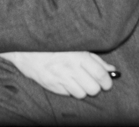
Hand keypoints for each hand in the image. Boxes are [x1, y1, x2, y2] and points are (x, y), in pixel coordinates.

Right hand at [0, 51, 115, 98]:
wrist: (27, 46)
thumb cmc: (54, 43)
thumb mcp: (76, 46)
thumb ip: (95, 59)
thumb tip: (112, 70)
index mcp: (77, 55)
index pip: (100, 75)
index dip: (107, 81)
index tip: (107, 81)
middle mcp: (69, 68)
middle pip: (93, 88)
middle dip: (96, 86)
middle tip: (93, 81)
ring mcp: (60, 78)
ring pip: (82, 94)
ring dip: (83, 89)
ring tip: (79, 80)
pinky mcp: (52, 86)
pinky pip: (69, 94)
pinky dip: (71, 90)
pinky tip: (67, 80)